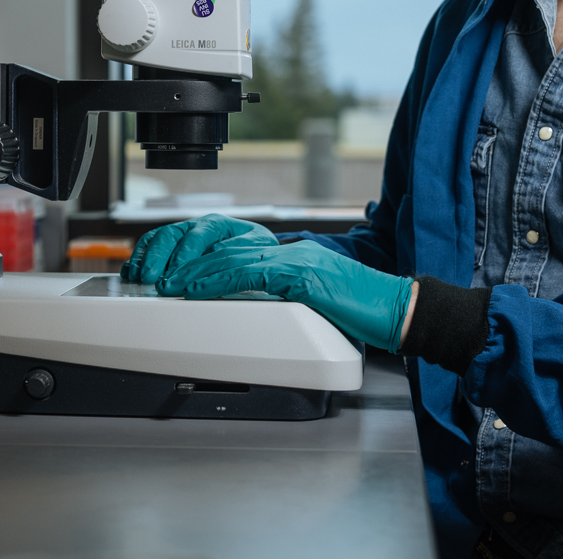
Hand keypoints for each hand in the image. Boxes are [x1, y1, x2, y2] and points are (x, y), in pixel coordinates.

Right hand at [120, 213, 277, 283]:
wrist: (254, 246)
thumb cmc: (255, 246)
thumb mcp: (256, 245)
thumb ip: (238, 248)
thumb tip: (218, 254)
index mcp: (216, 223)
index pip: (197, 236)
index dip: (184, 255)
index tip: (176, 273)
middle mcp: (195, 226)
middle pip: (171, 235)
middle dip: (158, 257)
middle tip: (151, 277)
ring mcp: (181, 235)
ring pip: (157, 239)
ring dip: (145, 258)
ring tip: (138, 277)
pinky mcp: (171, 246)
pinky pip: (149, 247)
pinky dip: (139, 258)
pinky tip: (132, 272)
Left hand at [157, 240, 413, 353]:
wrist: (397, 311)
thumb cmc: (365, 314)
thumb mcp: (318, 303)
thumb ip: (289, 299)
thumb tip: (261, 310)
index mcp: (297, 257)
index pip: (241, 249)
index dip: (207, 259)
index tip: (182, 272)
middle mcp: (294, 251)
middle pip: (230, 247)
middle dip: (193, 261)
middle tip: (165, 275)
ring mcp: (297, 260)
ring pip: (234, 256)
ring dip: (196, 270)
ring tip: (170, 282)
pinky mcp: (301, 275)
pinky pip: (250, 272)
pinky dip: (219, 279)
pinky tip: (199, 288)